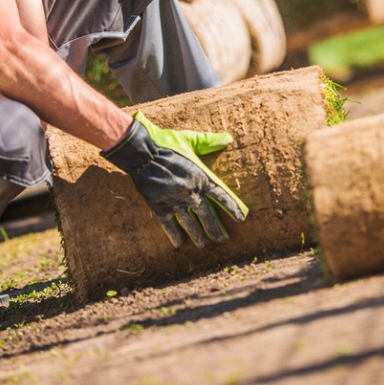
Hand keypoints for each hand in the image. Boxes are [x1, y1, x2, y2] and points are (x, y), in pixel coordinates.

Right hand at [101, 112, 248, 247]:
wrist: (142, 154)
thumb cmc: (166, 144)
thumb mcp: (190, 139)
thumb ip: (209, 141)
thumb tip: (228, 138)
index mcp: (201, 178)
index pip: (222, 197)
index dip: (232, 208)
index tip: (241, 219)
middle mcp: (191, 194)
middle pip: (208, 218)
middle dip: (216, 231)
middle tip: (222, 240)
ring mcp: (175, 203)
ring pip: (191, 227)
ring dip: (199, 238)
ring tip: (204, 245)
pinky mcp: (160, 208)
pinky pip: (170, 227)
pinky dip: (175, 236)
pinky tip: (179, 244)